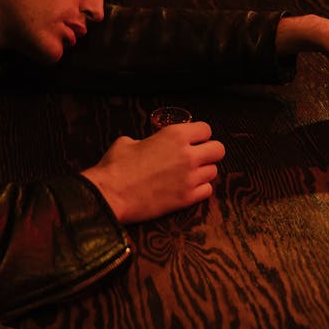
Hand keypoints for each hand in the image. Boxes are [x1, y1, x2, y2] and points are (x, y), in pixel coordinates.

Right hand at [81, 122, 224, 223]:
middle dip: (209, 151)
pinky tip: (187, 187)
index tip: (192, 139)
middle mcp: (187, 155)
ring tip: (189, 173)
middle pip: (218, 149)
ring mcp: (189, 178)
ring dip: (203, 171)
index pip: (205, 129)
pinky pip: (207, 190)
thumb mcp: (129, 141)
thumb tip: (149, 144)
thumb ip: (148, 140)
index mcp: (174, 135)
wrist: (110, 194)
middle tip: (197, 156)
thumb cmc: (116, 166)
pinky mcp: (187, 199)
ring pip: (214, 171)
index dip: (199, 134)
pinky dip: (200, 188)